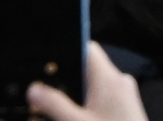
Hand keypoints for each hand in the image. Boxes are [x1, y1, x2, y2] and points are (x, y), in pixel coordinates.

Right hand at [27, 43, 146, 120]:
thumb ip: (54, 105)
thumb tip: (32, 90)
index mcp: (110, 77)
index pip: (86, 48)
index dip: (66, 48)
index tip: (46, 60)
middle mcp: (120, 82)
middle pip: (88, 69)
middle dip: (68, 78)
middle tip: (46, 88)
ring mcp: (127, 99)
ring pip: (96, 86)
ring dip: (79, 95)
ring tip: (59, 106)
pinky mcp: (130, 113)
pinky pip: (105, 100)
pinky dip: (91, 106)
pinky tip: (78, 118)